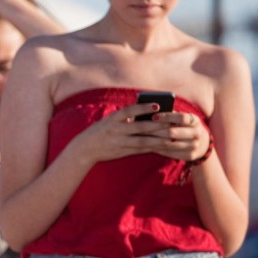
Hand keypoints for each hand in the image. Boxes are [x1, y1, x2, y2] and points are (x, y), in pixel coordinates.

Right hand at [69, 102, 183, 164]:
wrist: (85, 148)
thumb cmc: (102, 130)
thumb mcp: (110, 120)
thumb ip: (126, 117)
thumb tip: (148, 112)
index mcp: (112, 119)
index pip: (129, 111)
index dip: (143, 108)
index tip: (157, 105)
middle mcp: (115, 130)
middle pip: (139, 127)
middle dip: (156, 125)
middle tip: (172, 122)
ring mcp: (119, 142)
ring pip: (142, 140)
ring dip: (158, 139)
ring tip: (171, 136)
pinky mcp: (122, 152)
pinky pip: (140, 149)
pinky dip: (152, 147)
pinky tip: (163, 145)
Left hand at [136, 110, 210, 161]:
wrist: (201, 142)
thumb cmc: (183, 126)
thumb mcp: (181, 119)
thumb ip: (169, 115)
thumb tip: (150, 111)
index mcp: (195, 121)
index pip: (181, 117)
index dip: (166, 117)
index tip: (153, 116)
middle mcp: (197, 133)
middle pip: (173, 132)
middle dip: (155, 130)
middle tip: (140, 128)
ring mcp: (195, 145)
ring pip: (170, 144)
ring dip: (154, 140)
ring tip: (141, 137)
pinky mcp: (190, 156)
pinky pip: (170, 153)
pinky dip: (158, 148)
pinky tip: (148, 145)